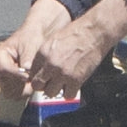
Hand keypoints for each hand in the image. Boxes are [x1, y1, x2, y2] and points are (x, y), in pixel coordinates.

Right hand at [0, 0, 75, 103]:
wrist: (36, 36)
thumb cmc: (31, 37)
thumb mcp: (30, 44)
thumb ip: (27, 58)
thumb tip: (25, 70)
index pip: (4, 70)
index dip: (16, 75)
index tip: (28, 76)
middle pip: (6, 85)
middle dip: (20, 85)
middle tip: (34, 81)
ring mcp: (3, 76)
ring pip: (10, 92)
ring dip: (23, 90)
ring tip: (34, 82)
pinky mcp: (11, 83)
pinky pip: (15, 94)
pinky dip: (24, 91)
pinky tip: (33, 83)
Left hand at [0, 0, 126, 103]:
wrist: (95, 32)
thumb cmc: (75, 35)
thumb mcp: (54, 42)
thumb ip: (44, 57)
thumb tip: (33, 74)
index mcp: (43, 53)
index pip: (31, 73)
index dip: (33, 78)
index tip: (33, 80)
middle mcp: (50, 64)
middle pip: (39, 85)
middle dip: (43, 85)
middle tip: (50, 81)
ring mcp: (62, 73)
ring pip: (51, 91)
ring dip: (56, 88)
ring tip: (63, 80)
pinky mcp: (75, 80)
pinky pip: (67, 93)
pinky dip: (69, 91)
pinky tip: (73, 82)